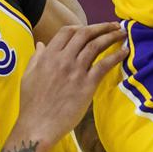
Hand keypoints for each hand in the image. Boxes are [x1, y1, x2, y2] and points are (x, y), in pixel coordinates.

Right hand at [12, 23, 126, 144]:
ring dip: (111, 36)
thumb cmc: (31, 104)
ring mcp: (76, 71)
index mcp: (48, 56)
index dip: (81, 26)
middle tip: (114, 25)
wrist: (38, 126)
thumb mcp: (28, 76)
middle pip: (85, 34)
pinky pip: (104, 65)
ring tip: (122, 33)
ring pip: (96, 45)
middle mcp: (63, 59)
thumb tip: (41, 44)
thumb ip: (36, 58)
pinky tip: (124, 51)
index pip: (68, 31)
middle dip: (102, 27)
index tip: (92, 28)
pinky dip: (116, 56)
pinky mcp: (87, 85)